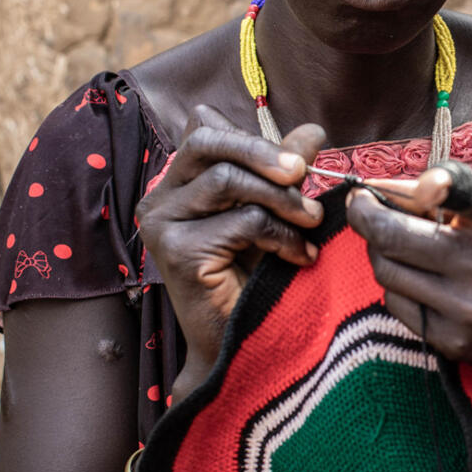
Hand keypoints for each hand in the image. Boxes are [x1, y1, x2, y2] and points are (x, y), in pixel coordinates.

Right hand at [136, 105, 324, 375]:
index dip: (251, 137)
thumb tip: (312, 131)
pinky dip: (281, 235)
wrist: (243, 343)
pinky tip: (300, 256)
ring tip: (311, 223)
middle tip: (304, 172)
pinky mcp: (176, 252)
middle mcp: (159, 197)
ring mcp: (162, 223)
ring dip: (282, 199)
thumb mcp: (274, 212)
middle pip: (206, 140)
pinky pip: (240, 221)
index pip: (203, 127)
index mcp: (178, 181)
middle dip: (263, 151)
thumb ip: (285, 172)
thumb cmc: (255, 276)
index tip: (296, 162)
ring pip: (228, 180)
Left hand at [346, 163, 471, 386]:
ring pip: (386, 269)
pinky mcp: (454, 341)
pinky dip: (397, 284)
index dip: (437, 181)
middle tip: (361, 203)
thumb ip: (466, 197)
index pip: (469, 194)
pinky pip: (397, 303)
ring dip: (380, 249)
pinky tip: (416, 277)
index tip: (419, 179)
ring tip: (395, 239)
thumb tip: (397, 186)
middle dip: (365, 213)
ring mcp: (468, 310)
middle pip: (392, 235)